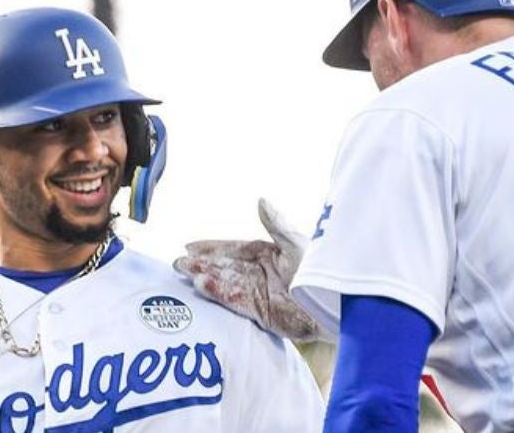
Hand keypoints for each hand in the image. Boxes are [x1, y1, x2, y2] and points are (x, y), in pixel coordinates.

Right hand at [174, 198, 321, 341]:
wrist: (336, 303)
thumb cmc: (320, 269)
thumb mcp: (296, 243)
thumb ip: (276, 224)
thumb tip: (261, 200)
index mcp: (269, 254)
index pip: (234, 248)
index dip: (212, 248)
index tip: (189, 246)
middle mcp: (261, 274)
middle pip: (226, 267)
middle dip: (202, 265)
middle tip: (177, 263)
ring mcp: (261, 294)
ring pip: (228, 284)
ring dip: (207, 279)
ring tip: (185, 274)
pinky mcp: (263, 314)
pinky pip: (237, 301)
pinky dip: (220, 294)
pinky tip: (202, 287)